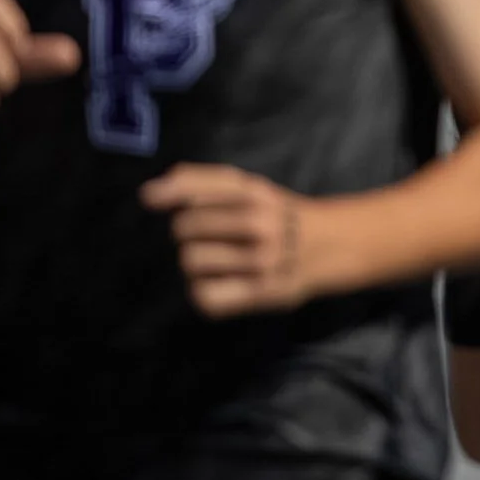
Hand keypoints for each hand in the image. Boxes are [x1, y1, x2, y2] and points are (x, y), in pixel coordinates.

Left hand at [141, 164, 321, 316]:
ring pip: (191, 261)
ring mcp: (262, 260)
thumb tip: (148, 193)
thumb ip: (202, 182)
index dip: (166, 194)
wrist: (331, 245)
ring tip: (214, 261)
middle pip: (184, 226)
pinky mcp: (262, 293)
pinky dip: (202, 292)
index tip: (150, 199)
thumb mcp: (249, 187)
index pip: (193, 188)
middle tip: (206, 236)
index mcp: (254, 191)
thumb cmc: (277, 214)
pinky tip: (217, 284)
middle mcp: (259, 222)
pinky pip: (206, 297)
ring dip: (194, 263)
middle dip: (186, 232)